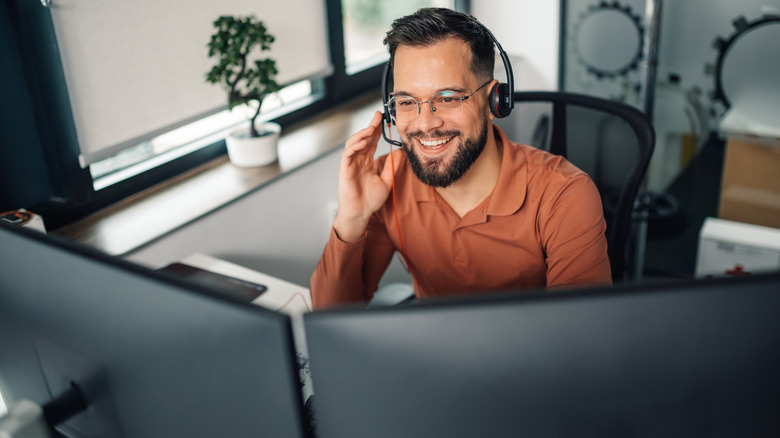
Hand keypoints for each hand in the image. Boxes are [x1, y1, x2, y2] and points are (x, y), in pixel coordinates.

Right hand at [333, 111, 394, 242]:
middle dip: (371, 126)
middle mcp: (359, 160)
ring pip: (354, 143)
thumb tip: (400, 152)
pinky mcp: (344, 169)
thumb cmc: (370, 200)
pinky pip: (347, 153)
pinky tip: (363, 142)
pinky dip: (354, 146)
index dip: (377, 129)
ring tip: (372, 128)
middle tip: (379, 116)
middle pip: (364, 138)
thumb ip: (391, 166)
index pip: (372, 141)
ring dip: (362, 134)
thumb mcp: (386, 180)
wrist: (360, 213)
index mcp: (367, 161)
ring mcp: (351, 163)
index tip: (384, 119)